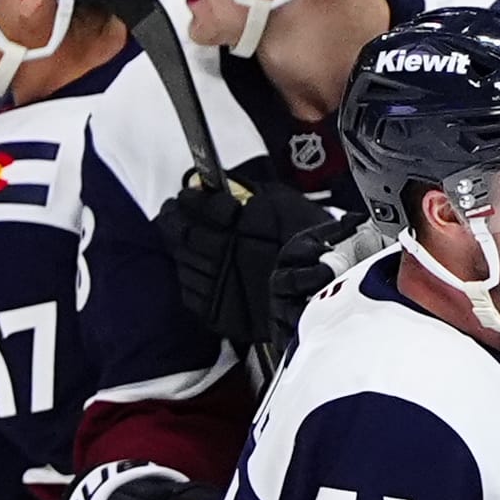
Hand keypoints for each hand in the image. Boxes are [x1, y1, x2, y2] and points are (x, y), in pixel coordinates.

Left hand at [165, 175, 341, 353]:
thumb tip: (212, 184)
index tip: (187, 196)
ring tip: (189, 241)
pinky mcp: (218, 314)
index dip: (187, 201)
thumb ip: (245, 191)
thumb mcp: (279, 202)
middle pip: (181, 235)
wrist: (324, 294)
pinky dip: (191, 278)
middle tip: (175, 213)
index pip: (194, 207)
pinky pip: (190, 292)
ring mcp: (217, 287)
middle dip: (175, 221)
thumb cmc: (306, 243)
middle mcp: (221, 256)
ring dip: (182, 250)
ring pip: (182, 264)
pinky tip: (201, 269)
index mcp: (234, 226)